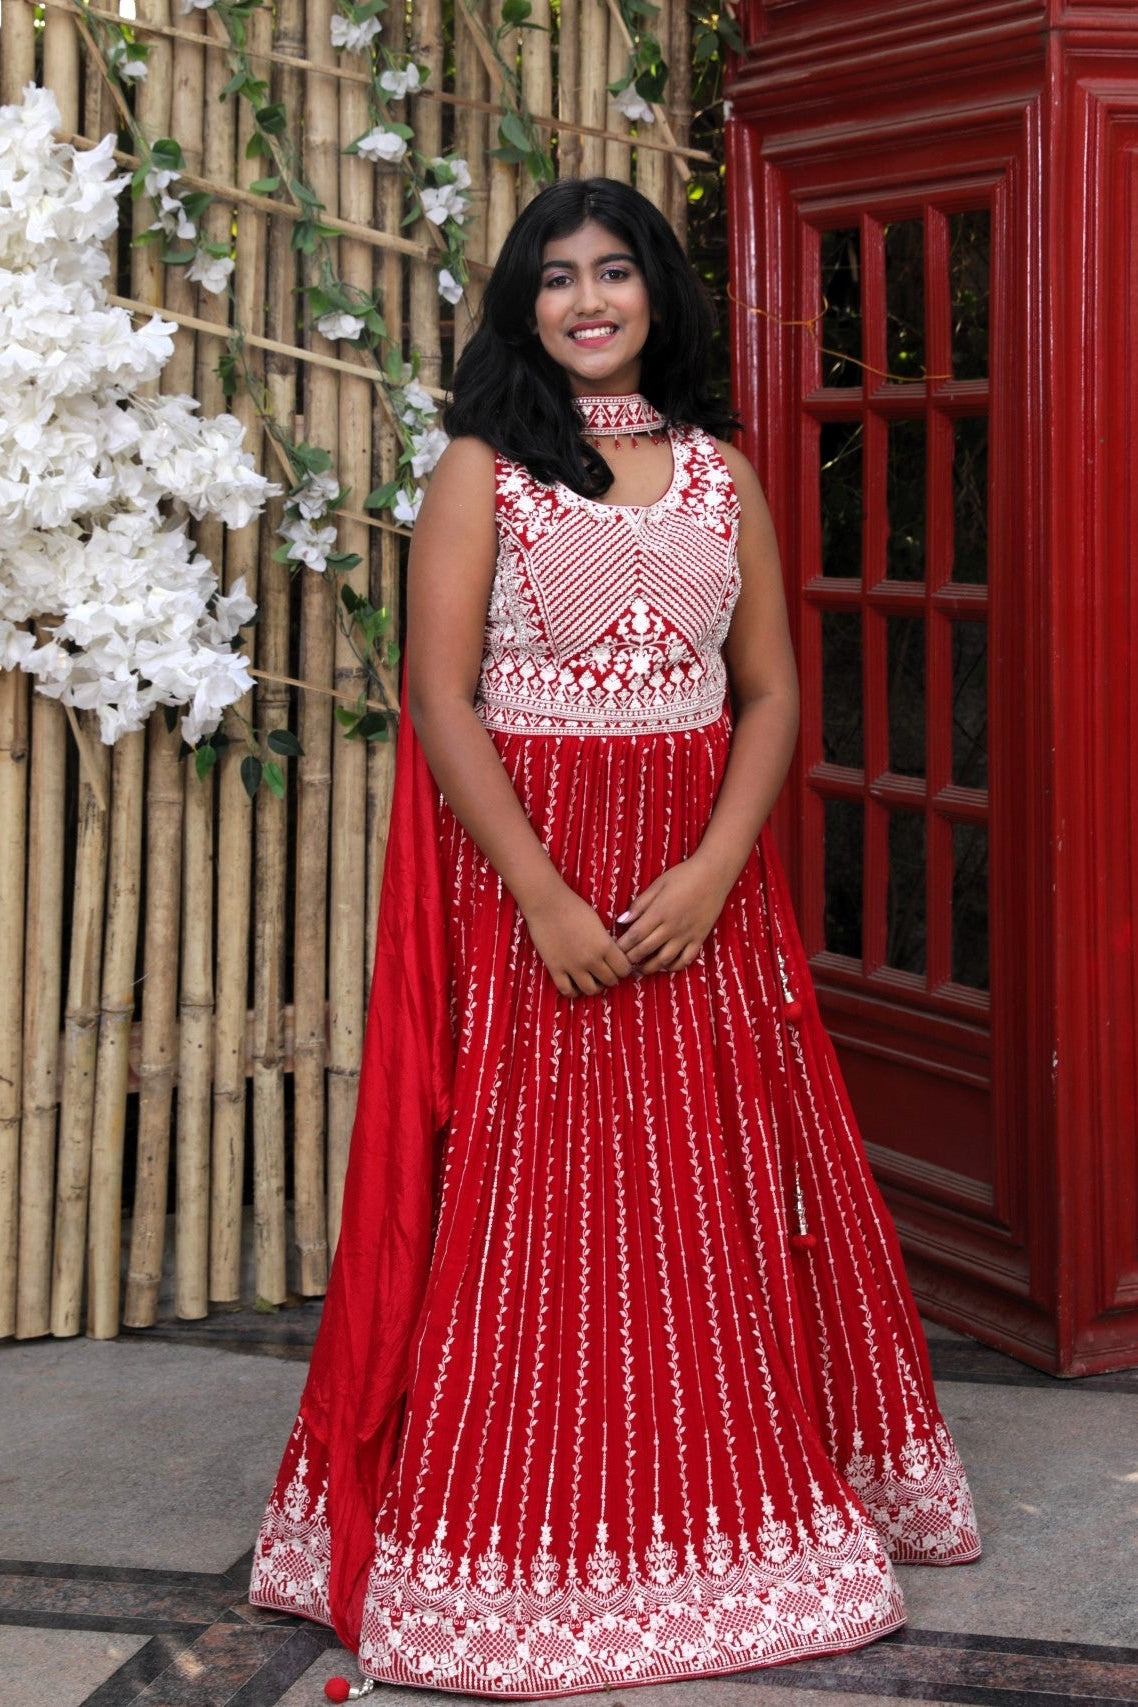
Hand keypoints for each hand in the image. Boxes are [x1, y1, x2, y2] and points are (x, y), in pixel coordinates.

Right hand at [522, 880, 633, 997]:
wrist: (547, 903)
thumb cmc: (573, 907)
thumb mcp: (598, 923)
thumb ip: (606, 942)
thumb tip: (612, 956)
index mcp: (605, 946)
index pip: (624, 969)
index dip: (623, 968)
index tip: (619, 965)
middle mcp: (591, 960)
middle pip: (610, 981)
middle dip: (611, 977)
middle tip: (606, 972)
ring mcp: (572, 967)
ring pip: (591, 990)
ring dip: (594, 986)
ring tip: (592, 979)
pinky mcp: (555, 969)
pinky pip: (567, 990)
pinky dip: (574, 991)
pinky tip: (575, 984)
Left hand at [614, 856, 731, 974]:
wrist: (713, 875)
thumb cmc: (683, 876)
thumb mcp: (657, 885)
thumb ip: (639, 905)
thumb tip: (621, 920)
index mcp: (658, 912)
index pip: (634, 935)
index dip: (622, 946)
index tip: (614, 951)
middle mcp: (671, 927)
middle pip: (645, 950)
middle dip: (631, 959)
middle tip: (622, 964)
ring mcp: (686, 935)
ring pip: (664, 960)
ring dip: (649, 968)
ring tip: (640, 970)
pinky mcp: (699, 939)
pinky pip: (686, 960)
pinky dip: (674, 967)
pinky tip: (666, 966)